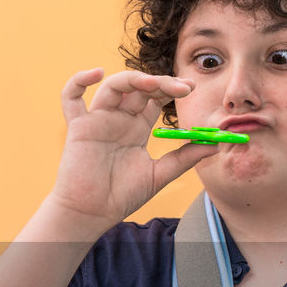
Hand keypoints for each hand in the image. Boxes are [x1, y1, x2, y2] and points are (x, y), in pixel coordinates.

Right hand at [50, 69, 216, 228]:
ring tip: (152, 83)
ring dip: (132, 79)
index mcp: (137, 127)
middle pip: (139, 88)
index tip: (191, 88)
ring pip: (113, 87)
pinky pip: (71, 98)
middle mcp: (118, 119)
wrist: (93, 214)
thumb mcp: (160, 174)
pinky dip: (78, 81)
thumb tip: (215, 144)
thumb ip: (185, 158)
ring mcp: (97, 120)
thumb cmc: (122, 195)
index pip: (155, 97)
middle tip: (182, 87)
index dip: (172, 88)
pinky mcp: (78, 128)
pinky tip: (96, 73)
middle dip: (160, 83)